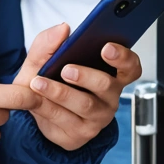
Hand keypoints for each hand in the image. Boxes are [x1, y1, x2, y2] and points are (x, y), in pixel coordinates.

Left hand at [13, 24, 142, 150]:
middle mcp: (108, 97)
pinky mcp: (80, 134)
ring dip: (60, 92)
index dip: (123, 57)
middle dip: (86, 76)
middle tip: (66, 69)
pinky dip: (46, 107)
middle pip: (106, 85)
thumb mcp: (42, 58)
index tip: (106, 48)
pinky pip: (64, 120)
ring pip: (84, 105)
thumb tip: (62, 29)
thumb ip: (49, 42)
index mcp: (110, 74)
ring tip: (39, 83)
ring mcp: (96, 118)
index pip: (130, 66)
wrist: (33, 109)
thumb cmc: (47, 78)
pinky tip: (34, 98)